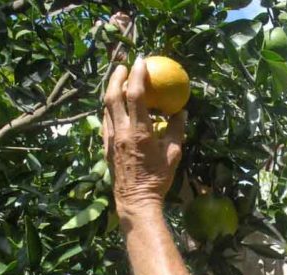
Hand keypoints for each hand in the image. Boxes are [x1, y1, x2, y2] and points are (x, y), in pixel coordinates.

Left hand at [102, 57, 186, 217]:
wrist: (135, 201)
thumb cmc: (158, 179)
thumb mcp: (173, 154)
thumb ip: (177, 130)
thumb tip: (181, 111)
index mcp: (139, 132)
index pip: (136, 96)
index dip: (138, 75)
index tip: (142, 61)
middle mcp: (121, 132)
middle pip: (113, 96)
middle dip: (117, 77)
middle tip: (124, 66)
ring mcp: (111, 139)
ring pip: (106, 108)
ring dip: (111, 91)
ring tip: (119, 81)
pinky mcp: (106, 147)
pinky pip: (106, 122)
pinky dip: (110, 109)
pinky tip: (116, 108)